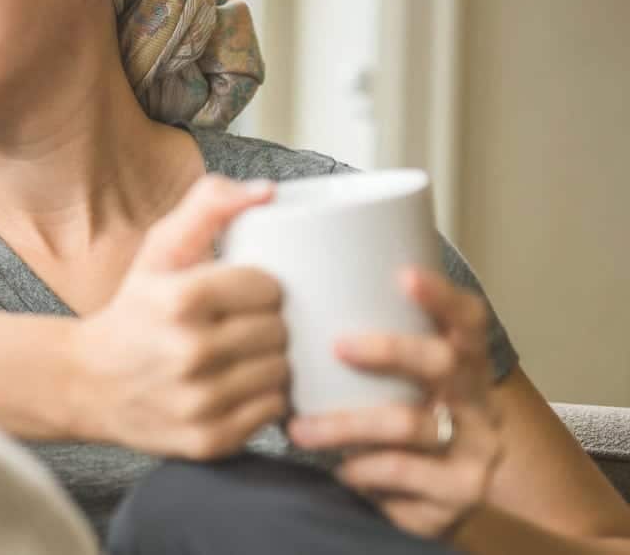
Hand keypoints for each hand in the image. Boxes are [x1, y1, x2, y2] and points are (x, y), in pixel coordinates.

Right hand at [64, 176, 290, 459]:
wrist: (86, 382)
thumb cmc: (134, 310)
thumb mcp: (158, 250)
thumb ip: (208, 206)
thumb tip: (267, 192)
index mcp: (179, 298)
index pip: (269, 287)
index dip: (262, 287)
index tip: (245, 292)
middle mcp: (189, 353)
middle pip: (278, 331)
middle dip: (267, 324)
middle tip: (243, 324)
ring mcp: (200, 402)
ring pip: (281, 373)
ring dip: (269, 362)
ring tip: (242, 354)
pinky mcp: (208, 440)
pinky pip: (271, 412)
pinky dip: (262, 399)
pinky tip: (237, 385)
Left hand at [286, 267, 504, 540]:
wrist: (435, 499)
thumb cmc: (399, 420)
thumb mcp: (400, 384)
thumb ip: (372, 348)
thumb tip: (295, 300)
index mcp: (466, 365)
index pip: (468, 320)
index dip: (442, 297)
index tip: (404, 276)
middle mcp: (479, 404)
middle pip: (443, 363)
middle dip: (388, 349)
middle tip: (336, 346)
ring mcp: (475, 452)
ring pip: (410, 424)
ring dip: (346, 425)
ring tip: (299, 430)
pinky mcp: (456, 495)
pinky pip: (401, 474)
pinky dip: (362, 470)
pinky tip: (339, 469)